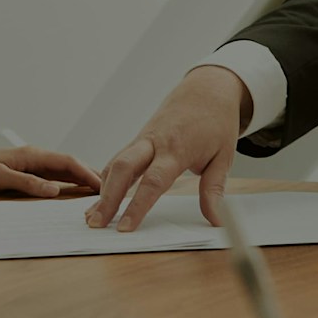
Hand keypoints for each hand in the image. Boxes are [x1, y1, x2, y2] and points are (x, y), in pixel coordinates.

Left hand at [0, 145, 102, 197]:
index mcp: (32, 155)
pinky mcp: (28, 171)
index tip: (104, 185)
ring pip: (64, 171)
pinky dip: (69, 183)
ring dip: (82, 179)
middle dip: (91, 175)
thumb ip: (27, 183)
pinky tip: (77, 191)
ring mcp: (33, 164)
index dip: (87, 173)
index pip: (67, 162)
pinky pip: (54, 177)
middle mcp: (36, 157)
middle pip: (70, 165)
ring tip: (101, 191)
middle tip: (112, 189)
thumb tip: (54, 190)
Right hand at [89, 65, 248, 230]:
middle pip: (123, 169)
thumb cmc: (216, 122)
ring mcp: (142, 140)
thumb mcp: (224, 157)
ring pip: (115, 164)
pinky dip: (107, 180)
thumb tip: (215, 220)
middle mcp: (154, 142)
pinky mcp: (137, 141)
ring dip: (102, 191)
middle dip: (107, 198)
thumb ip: (214, 190)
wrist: (207, 90)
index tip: (126, 227)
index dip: (137, 206)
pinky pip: (117, 160)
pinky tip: (101, 200)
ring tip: (92, 219)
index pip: (153, 181)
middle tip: (96, 224)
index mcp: (177, 148)